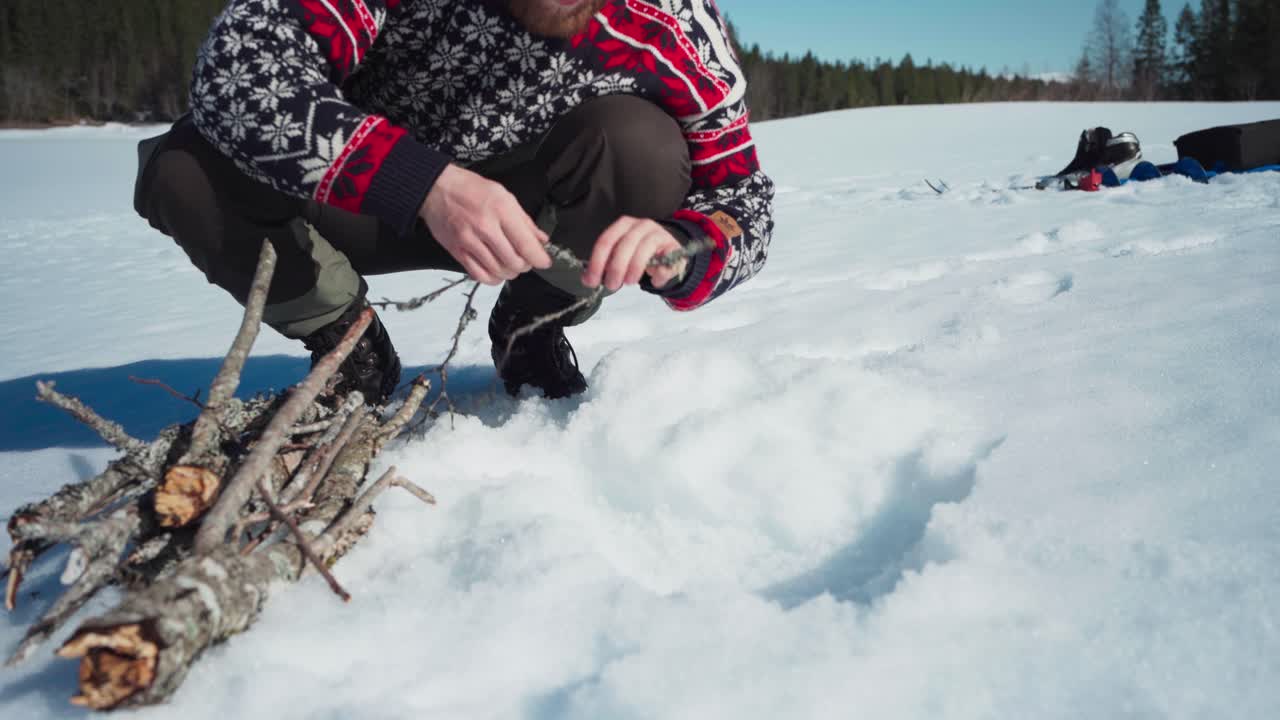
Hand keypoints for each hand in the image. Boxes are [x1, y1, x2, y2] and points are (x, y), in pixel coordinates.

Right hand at [419, 164, 551, 284]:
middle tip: (526, 259)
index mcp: (500, 210)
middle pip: (514, 263)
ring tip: (511, 264)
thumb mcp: (504, 195)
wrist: (437, 189)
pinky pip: (479, 275)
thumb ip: (524, 220)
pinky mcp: (457, 252)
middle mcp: (485, 228)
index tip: (544, 262)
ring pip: (498, 272)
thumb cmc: (470, 189)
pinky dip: (492, 278)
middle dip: (525, 265)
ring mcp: (469, 242)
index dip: (539, 259)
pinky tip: (496, 270)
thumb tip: (540, 239)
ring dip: (510, 272)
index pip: (526, 245)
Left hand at [583, 216, 686, 290]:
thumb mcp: (621, 256)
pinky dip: (659, 274)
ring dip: (634, 269)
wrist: (669, 250)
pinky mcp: (674, 246)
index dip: (597, 262)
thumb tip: (587, 279)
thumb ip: (606, 264)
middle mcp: (641, 225)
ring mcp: (659, 234)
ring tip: (629, 282)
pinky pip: (665, 261)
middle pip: (624, 244)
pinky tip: (654, 280)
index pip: (606, 241)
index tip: (591, 280)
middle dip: (615, 268)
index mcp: (624, 225)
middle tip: (611, 285)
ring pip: (644, 249)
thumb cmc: (641, 253)